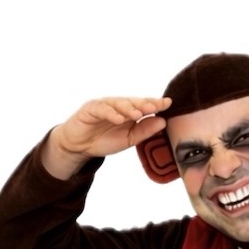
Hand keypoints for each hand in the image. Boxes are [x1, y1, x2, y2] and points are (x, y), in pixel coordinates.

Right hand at [42, 96, 170, 178]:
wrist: (80, 146)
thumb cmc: (104, 140)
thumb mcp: (129, 139)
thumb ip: (144, 131)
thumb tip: (162, 122)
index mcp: (128, 112)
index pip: (143, 106)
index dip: (155, 104)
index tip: (168, 103)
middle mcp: (117, 106)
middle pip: (133, 102)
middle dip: (144, 104)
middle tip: (156, 107)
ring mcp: (104, 105)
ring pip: (118, 103)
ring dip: (129, 108)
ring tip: (138, 114)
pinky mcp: (91, 109)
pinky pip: (102, 109)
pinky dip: (111, 114)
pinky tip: (119, 119)